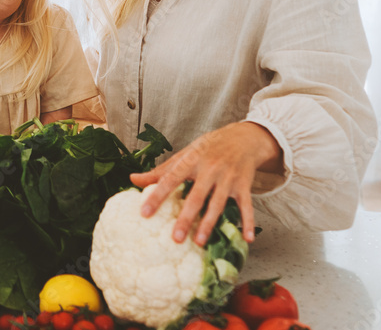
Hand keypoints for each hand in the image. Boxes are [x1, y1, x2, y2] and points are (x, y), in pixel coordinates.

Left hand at [129, 121, 282, 245]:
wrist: (242, 138)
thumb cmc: (207, 148)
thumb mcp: (184, 155)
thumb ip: (160, 170)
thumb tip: (132, 179)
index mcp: (191, 161)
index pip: (170, 179)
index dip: (157, 196)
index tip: (144, 213)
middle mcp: (209, 169)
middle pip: (196, 197)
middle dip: (186, 218)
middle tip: (175, 239)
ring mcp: (228, 178)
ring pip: (218, 204)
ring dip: (209, 224)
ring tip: (199, 242)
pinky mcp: (244, 186)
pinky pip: (247, 207)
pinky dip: (248, 222)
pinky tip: (247, 238)